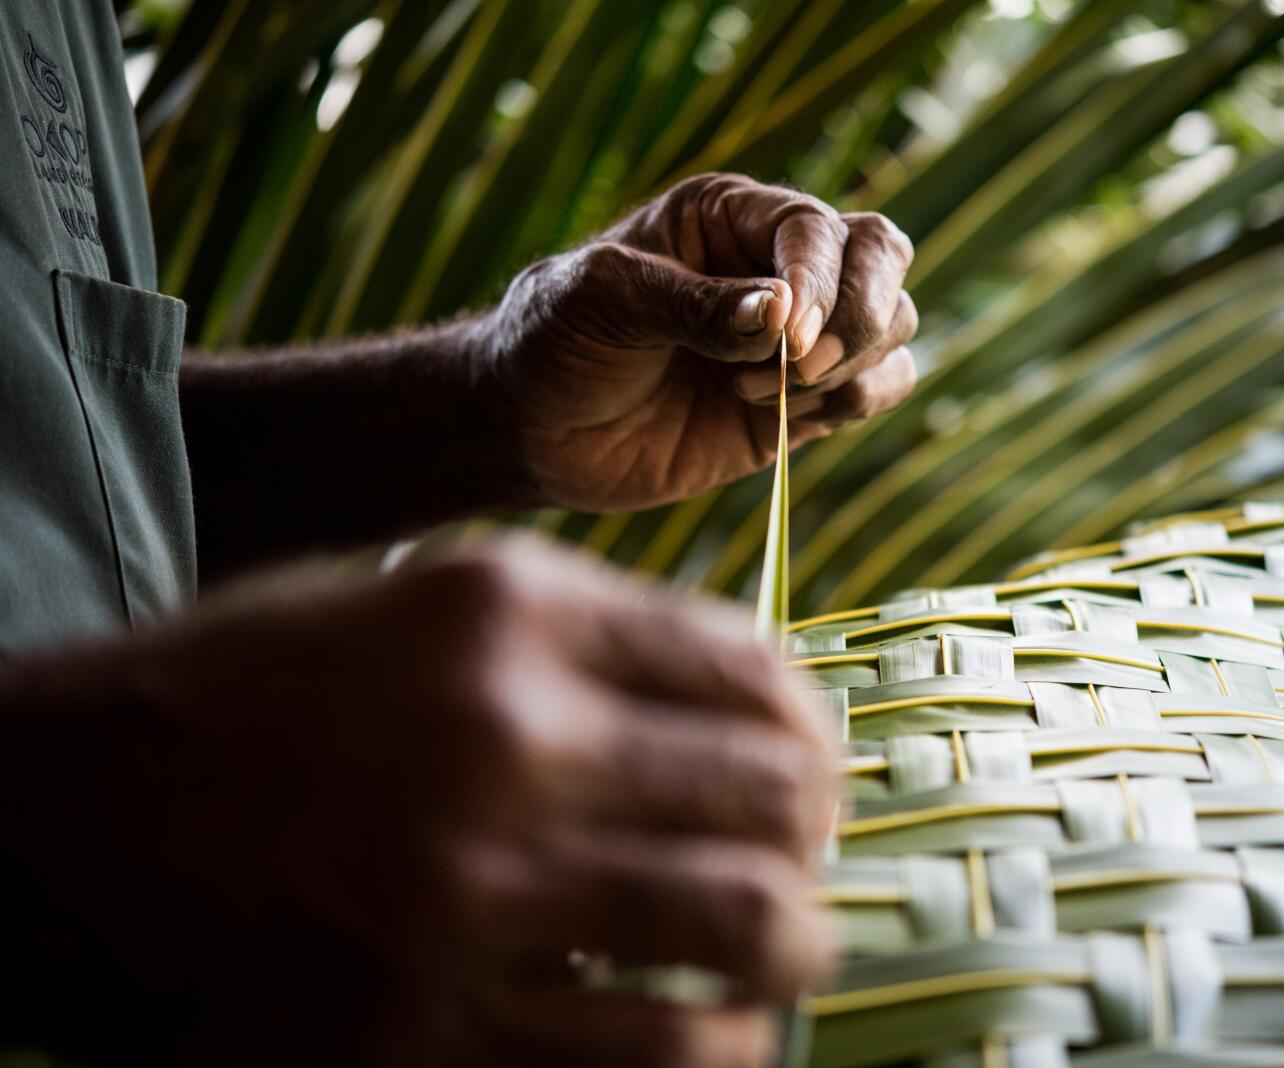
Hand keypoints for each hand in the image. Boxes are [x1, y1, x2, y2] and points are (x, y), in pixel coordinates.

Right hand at [0, 537, 836, 1066]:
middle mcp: (502, 742)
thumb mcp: (405, 605)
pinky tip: (714, 1035)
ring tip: (789, 952)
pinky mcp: (422, 1040)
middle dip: (816, 835)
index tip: (811, 765)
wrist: (49, 822)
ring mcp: (466, 898)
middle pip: (769, 793)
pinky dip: (719, 1050)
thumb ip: (572, 634)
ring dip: (796, 946)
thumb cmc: (238, 702)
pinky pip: (655, 1060)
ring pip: (745, 930)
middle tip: (808, 859)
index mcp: (503, 614)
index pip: (746, 664)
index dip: (810, 724)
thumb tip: (739, 694)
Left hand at [478, 172, 918, 511]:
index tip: (785, 342)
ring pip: (895, 323)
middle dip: (860, 316)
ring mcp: (799, 336)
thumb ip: (692, 304)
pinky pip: (881, 385)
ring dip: (852, 366)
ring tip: (760, 395)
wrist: (533, 430)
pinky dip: (859, 402)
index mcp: (728, 216)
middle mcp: (777, 266)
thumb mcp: (602, 299)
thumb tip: (782, 315)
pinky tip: (785, 418)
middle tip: (797, 367)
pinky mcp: (806, 402)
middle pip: (881, 257)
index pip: (816, 227)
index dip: (818, 282)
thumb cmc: (554, 340)